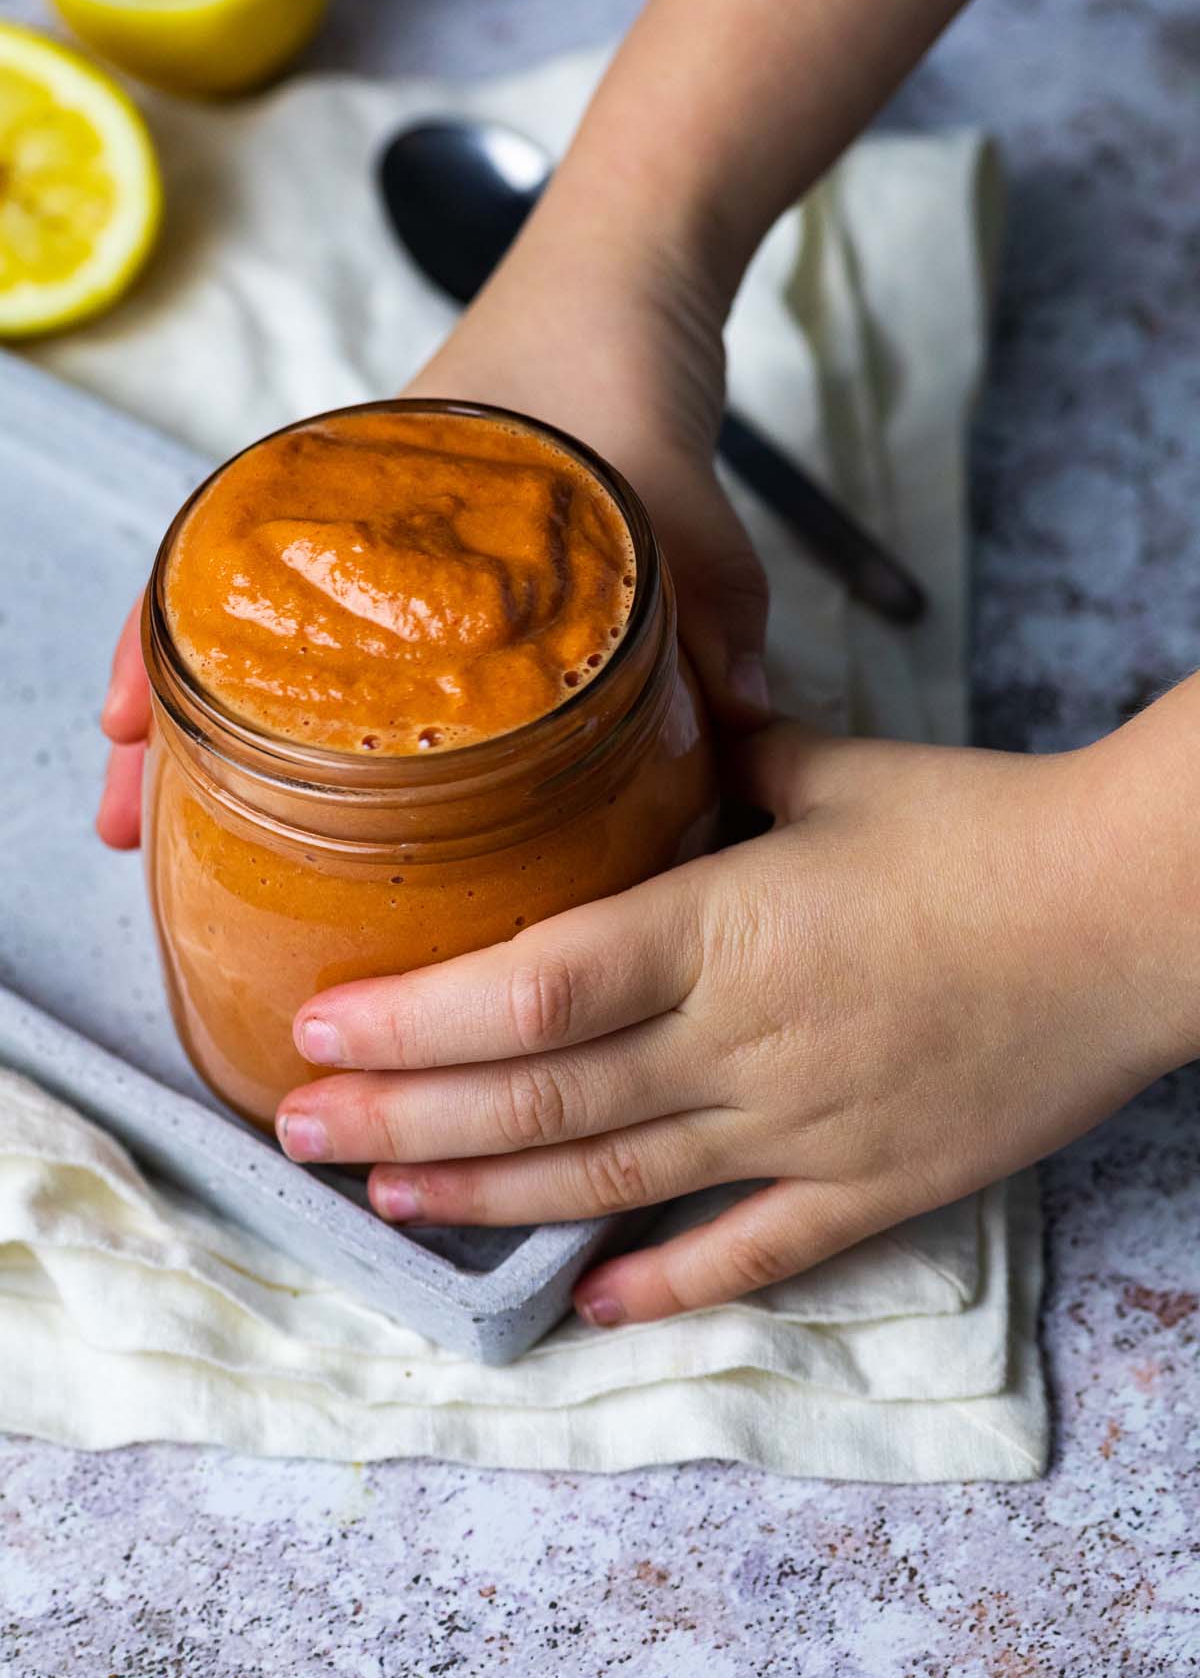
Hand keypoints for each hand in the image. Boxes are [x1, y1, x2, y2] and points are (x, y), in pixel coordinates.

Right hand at [96, 172, 766, 846]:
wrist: (636, 268)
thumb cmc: (618, 354)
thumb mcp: (674, 493)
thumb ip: (714, 604)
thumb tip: (737, 722)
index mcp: (370, 486)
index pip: (221, 562)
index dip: (162, 652)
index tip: (127, 736)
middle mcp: (357, 511)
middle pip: (229, 620)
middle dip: (175, 722)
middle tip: (132, 817)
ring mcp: (384, 533)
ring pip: (279, 634)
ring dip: (227, 720)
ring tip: (187, 815)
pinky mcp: (429, 552)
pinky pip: (351, 631)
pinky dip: (321, 691)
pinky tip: (333, 765)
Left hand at [279, 724, 1177, 1326]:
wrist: (1137, 916)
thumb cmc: (988, 826)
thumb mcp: (835, 771)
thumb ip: (728, 755)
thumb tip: (662, 721)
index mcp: (726, 924)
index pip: (534, 983)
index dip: (414, 1020)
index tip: (320, 1028)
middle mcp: (744, 1041)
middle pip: (541, 1100)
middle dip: (402, 1121)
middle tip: (298, 1130)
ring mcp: (804, 1128)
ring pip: (614, 1182)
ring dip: (488, 1201)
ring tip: (387, 1202)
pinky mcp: (872, 1185)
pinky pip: (748, 1252)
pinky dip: (662, 1282)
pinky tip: (585, 1302)